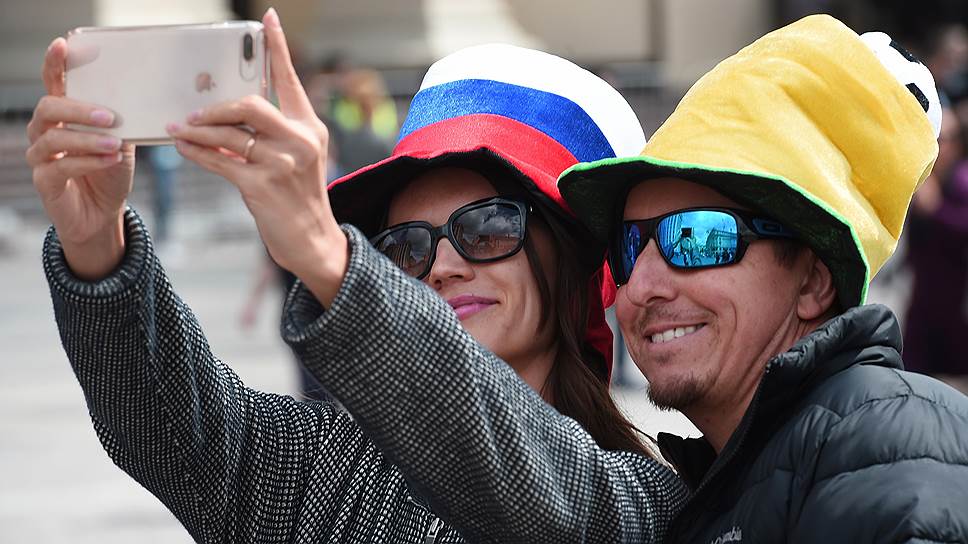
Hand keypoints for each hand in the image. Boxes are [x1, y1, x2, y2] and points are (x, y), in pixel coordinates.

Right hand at [26, 38, 135, 279]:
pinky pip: (60, 166)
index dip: (55, 64)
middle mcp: (45, 131)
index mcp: (63, 116)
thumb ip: (123, 123)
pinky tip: (109, 160)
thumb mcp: (122, 142)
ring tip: (116, 144)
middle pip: (48, 107)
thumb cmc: (110, 172)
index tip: (63, 45)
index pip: (54, 84)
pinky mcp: (44, 181)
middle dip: (79, 109)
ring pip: (54, 137)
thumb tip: (140, 100)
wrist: (104, 212)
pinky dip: (88, 161)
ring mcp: (41, 156)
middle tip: (110, 116)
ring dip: (89, 139)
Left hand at [168, 8, 346, 306]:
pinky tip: (185, 148)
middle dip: (216, 106)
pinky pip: (219, 161)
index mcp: (310, 127)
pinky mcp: (261, 186)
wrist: (311, 240)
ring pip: (229, 134)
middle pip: (250, 105)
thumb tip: (228, 113)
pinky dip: (197, 152)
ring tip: (179, 129)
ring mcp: (282, 164)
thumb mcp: (296, 158)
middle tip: (195, 112)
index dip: (277, 47)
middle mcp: (300, 141)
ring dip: (198, 131)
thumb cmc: (297, 196)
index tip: (266, 18)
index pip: (290, 79)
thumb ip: (271, 133)